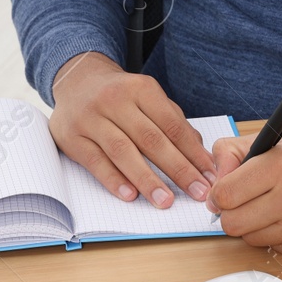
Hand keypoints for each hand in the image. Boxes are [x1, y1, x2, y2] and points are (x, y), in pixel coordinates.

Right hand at [47, 51, 218, 208]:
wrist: (76, 81)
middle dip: (178, 169)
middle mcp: (115, 100)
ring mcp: (91, 118)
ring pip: (123, 151)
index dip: (193, 152)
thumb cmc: (120, 95)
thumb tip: (198, 151)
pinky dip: (113, 180)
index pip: (172, 125)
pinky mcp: (71, 137)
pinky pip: (95, 161)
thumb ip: (172, 120)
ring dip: (147, 179)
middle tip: (198, 192)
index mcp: (141, 89)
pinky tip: (130, 194)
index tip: (210, 175)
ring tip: (165, 200)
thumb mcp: (147, 96)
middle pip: (151, 139)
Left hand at [206, 118, 281, 257]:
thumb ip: (236, 153)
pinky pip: (276, 248)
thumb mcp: (280, 140)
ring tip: (277, 205)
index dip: (219, 194)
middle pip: (232, 224)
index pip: (224, 195)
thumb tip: (211, 185)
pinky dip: (278, 236)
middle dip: (232, 214)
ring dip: (257, 225)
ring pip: (251, 239)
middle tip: (244, 202)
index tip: (224, 192)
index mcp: (281, 165)